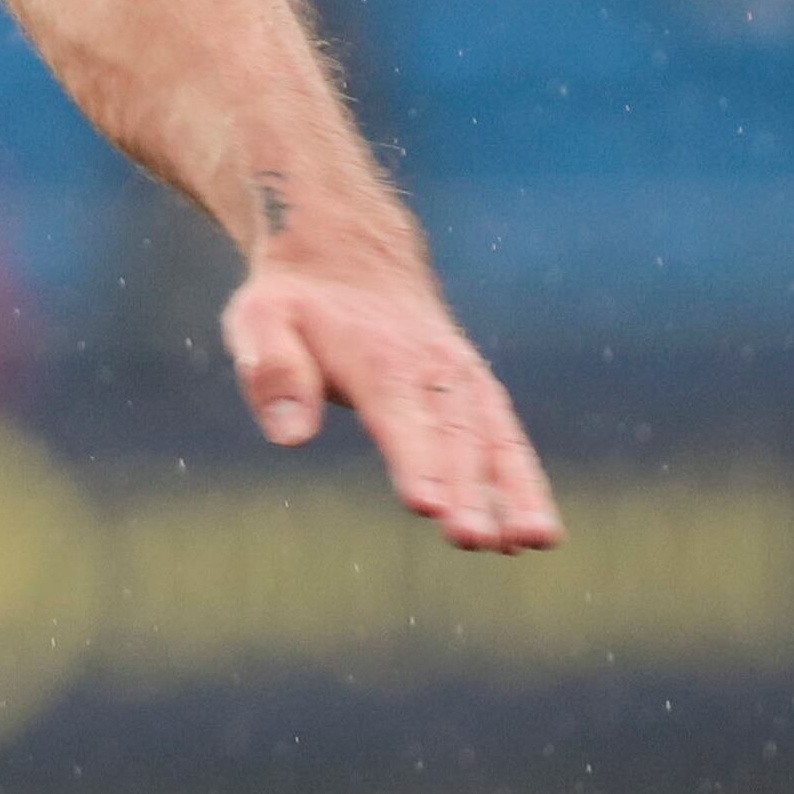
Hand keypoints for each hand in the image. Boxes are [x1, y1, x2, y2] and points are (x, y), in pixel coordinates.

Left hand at [221, 253, 561, 552]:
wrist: (348, 253)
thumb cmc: (295, 300)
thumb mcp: (259, 318)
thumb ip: (272, 371)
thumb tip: (288, 436)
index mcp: (375, 357)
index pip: (399, 415)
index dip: (414, 460)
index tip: (427, 506)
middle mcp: (430, 367)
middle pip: (453, 435)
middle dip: (467, 491)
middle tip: (472, 540)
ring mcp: (461, 377)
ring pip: (494, 437)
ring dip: (515, 491)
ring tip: (534, 540)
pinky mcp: (477, 389)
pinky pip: (506, 436)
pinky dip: (524, 480)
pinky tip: (534, 531)